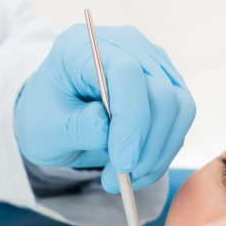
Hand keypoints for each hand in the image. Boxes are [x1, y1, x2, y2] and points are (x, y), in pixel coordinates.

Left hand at [15, 24, 195, 192]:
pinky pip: (179, 120)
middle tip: (121, 180)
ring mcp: (151, 63)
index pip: (126, 73)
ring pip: (179, 108)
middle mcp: (125, 45)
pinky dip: (162, 152)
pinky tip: (137, 171)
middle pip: (160, 92)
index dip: (131, 121)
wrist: (56, 115)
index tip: (123, 163)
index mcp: (84, 46)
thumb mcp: (45, 128)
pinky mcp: (167, 84)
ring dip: (158, 153)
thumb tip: (105, 128)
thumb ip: (76, 126)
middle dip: (146, 145)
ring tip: (126, 179)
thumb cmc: (47, 116)